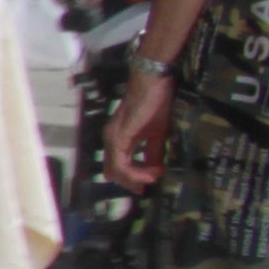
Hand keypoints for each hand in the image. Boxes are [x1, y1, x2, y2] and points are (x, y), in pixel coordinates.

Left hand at [114, 71, 178, 190]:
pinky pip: (121, 162)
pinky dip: (135, 171)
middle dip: (131, 182)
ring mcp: (112, 138)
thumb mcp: (157, 133)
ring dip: (135, 178)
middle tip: (149, 186)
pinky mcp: (119, 136)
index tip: (149, 184)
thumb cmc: (156, 103)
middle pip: (113, 172)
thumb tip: (156, 170)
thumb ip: (154, 152)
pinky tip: (150, 172)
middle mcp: (110, 139)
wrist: (153, 83)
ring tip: (154, 177)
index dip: (131, 179)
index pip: (117, 166)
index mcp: (118, 139)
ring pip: (115, 170)